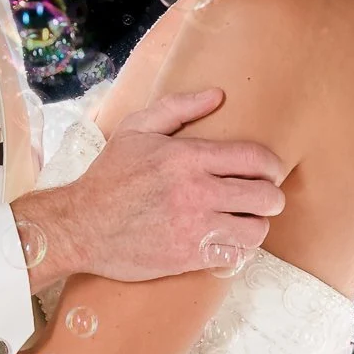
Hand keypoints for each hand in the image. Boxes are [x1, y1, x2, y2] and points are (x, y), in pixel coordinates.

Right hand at [65, 86, 287, 283]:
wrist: (80, 225)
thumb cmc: (110, 176)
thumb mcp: (137, 129)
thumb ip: (178, 107)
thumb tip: (217, 96)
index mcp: (187, 157)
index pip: (254, 158)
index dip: (272, 166)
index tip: (271, 171)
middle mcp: (196, 191)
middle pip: (264, 196)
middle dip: (272, 197)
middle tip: (264, 198)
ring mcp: (194, 228)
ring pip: (255, 230)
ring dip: (256, 225)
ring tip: (246, 221)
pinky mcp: (188, 257)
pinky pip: (235, 257)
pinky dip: (237, 250)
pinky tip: (227, 242)